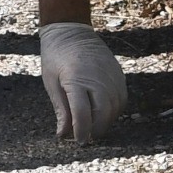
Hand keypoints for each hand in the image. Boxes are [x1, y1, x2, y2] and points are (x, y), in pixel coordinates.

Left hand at [39, 22, 126, 143]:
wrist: (72, 31)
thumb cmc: (56, 57)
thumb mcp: (51, 81)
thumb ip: (61, 109)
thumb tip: (64, 135)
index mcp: (76, 79)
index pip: (83, 113)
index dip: (81, 131)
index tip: (78, 141)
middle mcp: (98, 78)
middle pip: (103, 114)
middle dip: (95, 130)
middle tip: (86, 138)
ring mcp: (111, 76)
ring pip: (115, 109)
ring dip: (105, 122)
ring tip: (93, 127)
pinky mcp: (119, 75)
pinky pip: (121, 100)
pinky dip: (113, 111)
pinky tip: (102, 114)